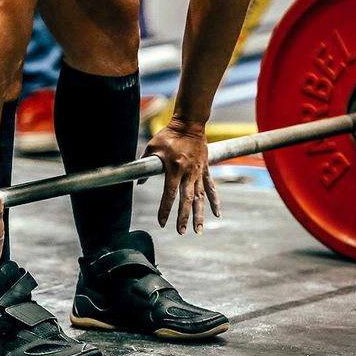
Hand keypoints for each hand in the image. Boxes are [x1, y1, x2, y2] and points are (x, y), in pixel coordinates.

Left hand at [140, 117, 220, 233]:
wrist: (189, 124)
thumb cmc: (168, 135)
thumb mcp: (152, 147)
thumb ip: (144, 165)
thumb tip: (138, 183)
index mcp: (174, 168)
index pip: (169, 194)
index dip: (165, 209)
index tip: (161, 223)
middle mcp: (188, 173)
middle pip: (186, 200)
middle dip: (183, 217)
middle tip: (181, 232)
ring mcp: (198, 172)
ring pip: (200, 198)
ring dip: (200, 215)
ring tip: (198, 231)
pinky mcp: (205, 169)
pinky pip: (211, 188)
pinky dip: (215, 201)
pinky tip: (217, 215)